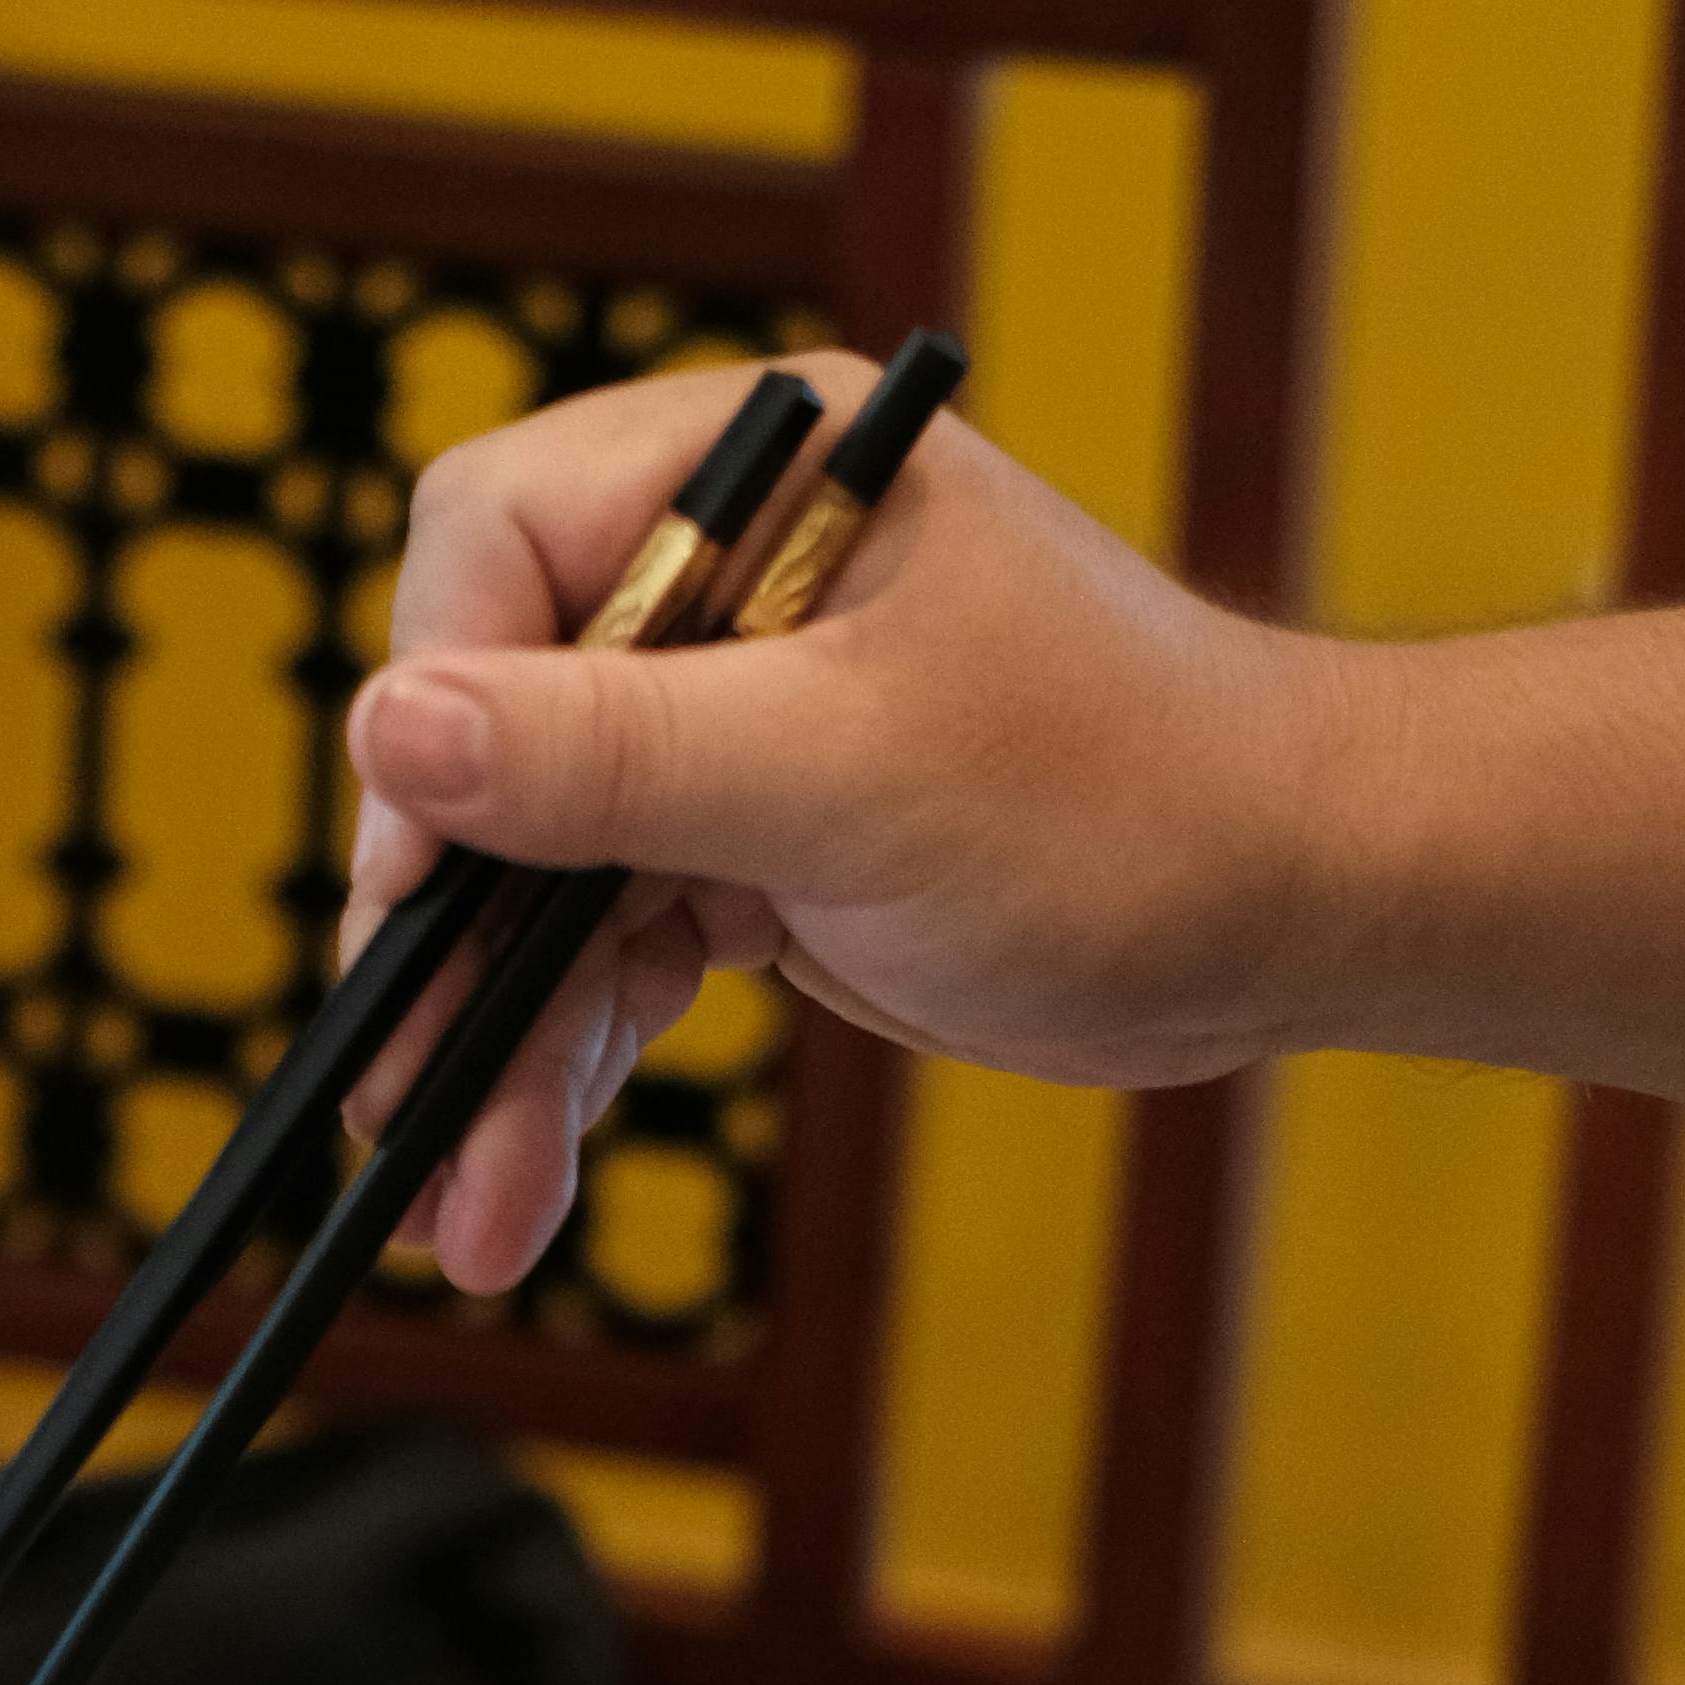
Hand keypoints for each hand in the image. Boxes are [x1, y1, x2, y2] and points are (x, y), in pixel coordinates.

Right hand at [337, 356, 1350, 1293]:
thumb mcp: (851, 774)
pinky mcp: (741, 846)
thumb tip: (398, 728)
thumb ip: (614, 752)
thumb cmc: (1128, 795)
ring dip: (491, 1042)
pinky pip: (597, 950)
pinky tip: (519, 1178)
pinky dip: (560, 1063)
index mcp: (752, 479)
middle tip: (398, 1093)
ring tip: (465, 1205)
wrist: (1286, 906)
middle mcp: (717, 582)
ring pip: (529, 875)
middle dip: (446, 936)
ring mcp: (721, 722)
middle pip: (485, 735)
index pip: (495, 547)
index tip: (419, 880)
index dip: (433, 713)